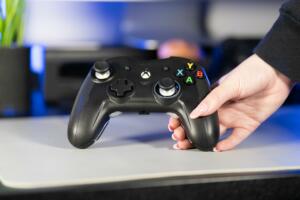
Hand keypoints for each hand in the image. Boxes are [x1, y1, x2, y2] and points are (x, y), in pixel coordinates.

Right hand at [168, 54, 293, 150]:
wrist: (276, 74)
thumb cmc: (251, 72)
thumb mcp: (229, 84)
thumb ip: (212, 100)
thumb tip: (195, 112)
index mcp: (214, 98)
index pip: (195, 111)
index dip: (183, 118)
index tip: (173, 125)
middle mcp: (222, 109)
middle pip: (201, 124)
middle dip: (188, 132)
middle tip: (178, 138)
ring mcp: (234, 117)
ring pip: (214, 133)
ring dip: (202, 139)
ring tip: (189, 145)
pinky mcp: (247, 124)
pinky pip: (235, 138)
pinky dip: (226, 144)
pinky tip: (216, 147)